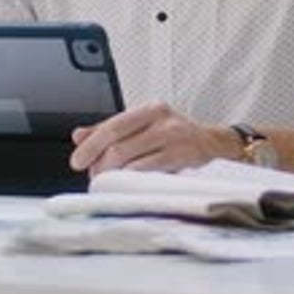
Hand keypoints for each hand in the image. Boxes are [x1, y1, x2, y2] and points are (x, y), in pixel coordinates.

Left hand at [70, 101, 237, 176]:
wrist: (215, 144)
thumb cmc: (176, 136)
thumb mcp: (145, 127)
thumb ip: (112, 130)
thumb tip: (79, 136)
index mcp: (150, 109)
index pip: (112, 126)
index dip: (91, 145)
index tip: (77, 161)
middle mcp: (162, 119)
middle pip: (118, 145)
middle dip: (100, 165)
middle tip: (94, 176)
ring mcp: (174, 137)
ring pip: (130, 160)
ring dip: (113, 175)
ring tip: (109, 182)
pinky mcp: (182, 156)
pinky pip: (147, 171)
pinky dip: (132, 180)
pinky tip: (128, 184)